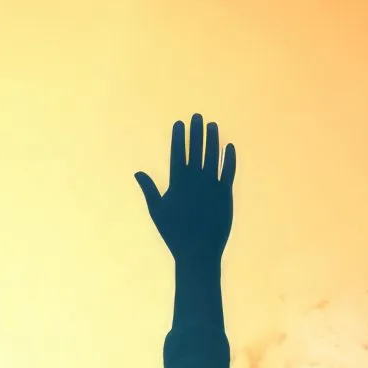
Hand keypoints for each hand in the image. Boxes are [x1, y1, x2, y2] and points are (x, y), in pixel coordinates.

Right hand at [136, 114, 235, 263]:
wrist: (198, 251)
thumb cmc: (174, 233)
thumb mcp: (157, 211)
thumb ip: (149, 189)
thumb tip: (138, 173)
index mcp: (178, 183)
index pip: (179, 153)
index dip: (179, 137)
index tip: (180, 124)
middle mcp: (195, 181)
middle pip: (197, 150)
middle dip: (196, 132)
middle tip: (197, 116)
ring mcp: (211, 186)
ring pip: (213, 157)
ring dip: (213, 139)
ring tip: (212, 125)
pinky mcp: (225, 194)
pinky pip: (228, 171)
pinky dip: (229, 158)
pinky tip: (229, 146)